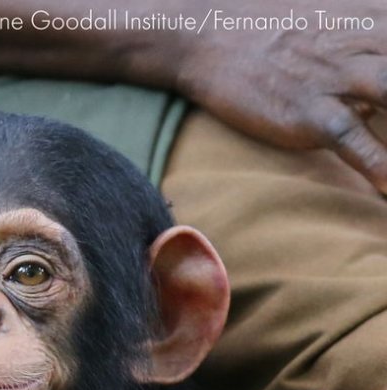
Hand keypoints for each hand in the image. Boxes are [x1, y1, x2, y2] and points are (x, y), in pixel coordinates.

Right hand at [170, 5, 386, 190]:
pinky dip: (377, 162)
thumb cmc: (269, 25)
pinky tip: (386, 188)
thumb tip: (378, 90)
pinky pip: (352, 138)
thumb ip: (369, 35)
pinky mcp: (309, 112)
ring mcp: (339, 79)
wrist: (205, 31)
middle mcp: (369, 42)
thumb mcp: (336, 13)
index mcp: (379, 17)